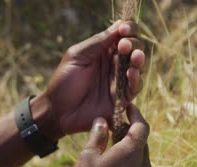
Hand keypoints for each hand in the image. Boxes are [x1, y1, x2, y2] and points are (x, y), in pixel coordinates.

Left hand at [33, 21, 145, 140]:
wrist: (57, 111)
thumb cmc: (63, 82)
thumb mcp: (77, 57)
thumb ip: (98, 42)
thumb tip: (120, 24)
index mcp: (103, 51)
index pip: (123, 35)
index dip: (128, 29)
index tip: (125, 29)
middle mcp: (114, 64)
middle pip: (135, 49)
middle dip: (134, 44)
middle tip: (124, 46)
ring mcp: (119, 81)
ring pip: (138, 67)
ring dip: (139, 60)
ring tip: (135, 57)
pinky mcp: (122, 99)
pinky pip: (135, 88)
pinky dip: (136, 80)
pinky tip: (131, 74)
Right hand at [69, 104, 150, 166]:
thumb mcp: (88, 157)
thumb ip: (96, 137)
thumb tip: (101, 121)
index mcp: (132, 152)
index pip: (142, 126)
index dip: (136, 114)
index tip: (129, 107)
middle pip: (142, 144)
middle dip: (130, 133)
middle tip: (115, 128)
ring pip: (139, 162)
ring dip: (128, 153)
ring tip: (110, 152)